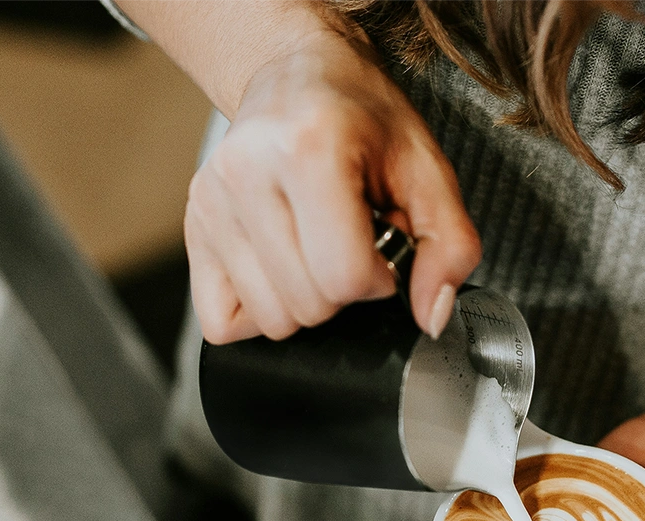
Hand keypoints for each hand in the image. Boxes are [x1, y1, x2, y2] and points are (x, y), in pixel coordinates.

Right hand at [185, 26, 480, 342]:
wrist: (299, 74)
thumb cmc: (364, 119)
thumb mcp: (428, 170)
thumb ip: (450, 246)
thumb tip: (432, 315)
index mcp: (310, 149)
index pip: (345, 276)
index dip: (379, 279)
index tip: (382, 247)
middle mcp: (247, 172)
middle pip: (307, 305)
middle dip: (344, 290)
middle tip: (350, 242)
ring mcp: (211, 201)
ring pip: (270, 320)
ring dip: (306, 300)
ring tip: (317, 248)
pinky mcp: (194, 225)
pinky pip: (222, 322)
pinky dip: (260, 310)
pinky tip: (283, 269)